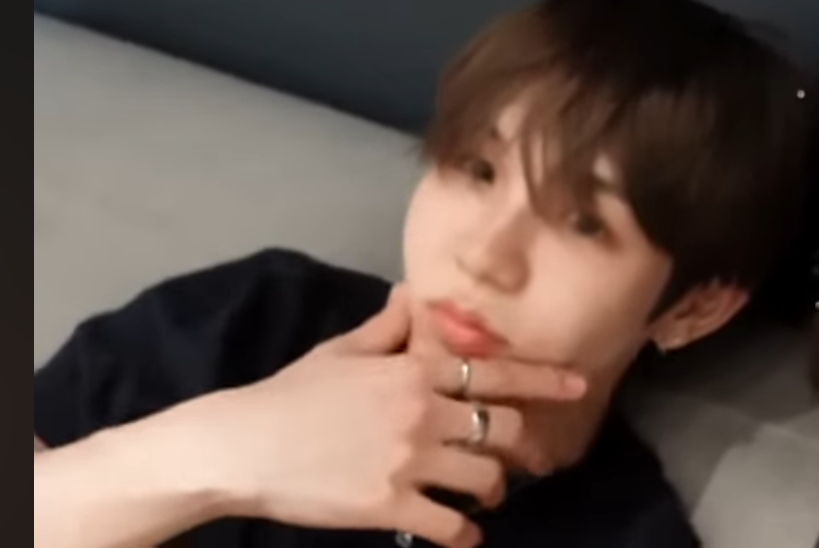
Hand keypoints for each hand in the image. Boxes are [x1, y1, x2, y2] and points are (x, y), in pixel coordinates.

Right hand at [190, 285, 588, 547]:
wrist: (239, 446)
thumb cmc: (287, 396)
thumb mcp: (339, 351)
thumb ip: (385, 329)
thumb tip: (411, 295)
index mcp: (413, 371)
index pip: (494, 371)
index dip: (542, 379)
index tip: (578, 384)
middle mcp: (422, 412)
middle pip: (503, 429)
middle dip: (519, 447)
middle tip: (519, 461)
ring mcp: (409, 461)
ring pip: (485, 477)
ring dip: (493, 490)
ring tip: (484, 497)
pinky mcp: (389, 505)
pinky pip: (450, 525)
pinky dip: (465, 535)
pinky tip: (465, 537)